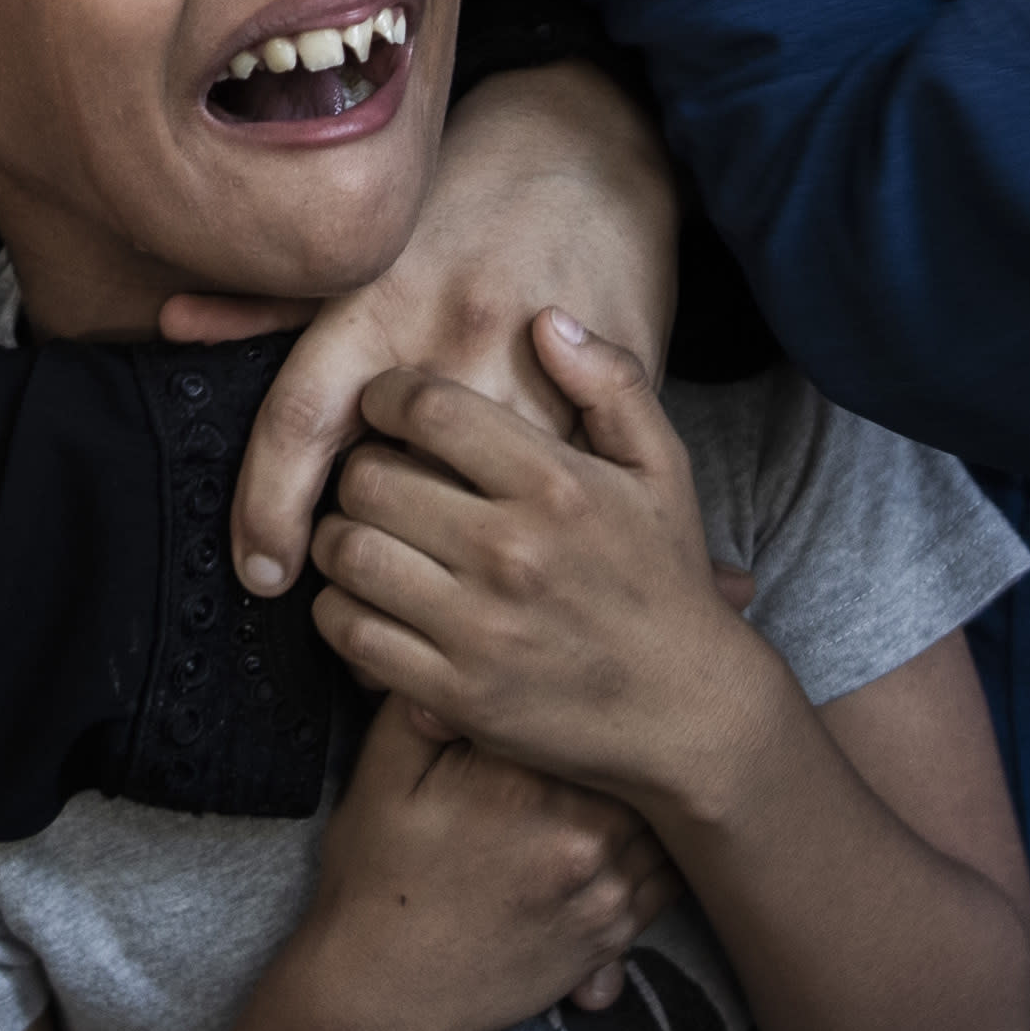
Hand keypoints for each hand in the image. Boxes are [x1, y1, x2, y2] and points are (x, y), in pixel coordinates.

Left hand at [201, 60, 672, 599]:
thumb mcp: (368, 241)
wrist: (596, 161)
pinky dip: (509, 539)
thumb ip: (272, 300)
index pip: (302, 420)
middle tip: (358, 544)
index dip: (268, 507)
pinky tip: (494, 559)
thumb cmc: (466, 201)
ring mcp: (529, 381)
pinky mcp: (592, 404)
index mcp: (383, 300)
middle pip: (378, 482)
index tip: (262, 572)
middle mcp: (451, 341)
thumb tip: (174, 323)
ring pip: (462, 507)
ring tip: (424, 560)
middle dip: (359, 528)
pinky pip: (539, 505)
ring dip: (433, 550)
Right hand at [278, 691, 679, 1030]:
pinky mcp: (612, 935)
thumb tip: (459, 658)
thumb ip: (423, 709)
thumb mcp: (382, 778)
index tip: (599, 666)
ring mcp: (603, 889)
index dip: (600, 685)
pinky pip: (669, 880)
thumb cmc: (378, 879)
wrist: (385, 992)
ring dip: (663, 792)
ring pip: (668, 819)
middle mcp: (579, 833)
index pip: (591, 710)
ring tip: (666, 762)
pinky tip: (655, 828)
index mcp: (522, 781)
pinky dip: (669, 850)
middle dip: (639, 736)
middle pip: (644, 760)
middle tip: (649, 705)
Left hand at [308, 309, 784, 821]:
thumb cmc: (666, 580)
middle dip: (359, 467)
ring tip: (363, 532)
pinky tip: (368, 598)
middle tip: (373, 474)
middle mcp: (512, 551)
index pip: (429, 408)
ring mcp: (479, 627)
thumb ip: (612, 384)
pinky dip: (340, 610)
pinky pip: (351, 635)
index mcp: (557, 484)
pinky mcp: (456, 693)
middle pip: (370, 478)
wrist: (690, 712)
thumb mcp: (664, 469)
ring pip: (348, 554)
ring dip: (339, 537)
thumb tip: (548, 318)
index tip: (386, 406)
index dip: (387, 395)